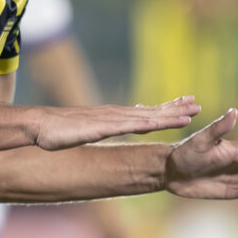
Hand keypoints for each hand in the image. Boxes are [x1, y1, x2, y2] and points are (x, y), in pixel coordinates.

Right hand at [34, 96, 199, 150]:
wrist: (39, 126)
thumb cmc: (56, 131)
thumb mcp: (84, 132)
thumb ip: (99, 131)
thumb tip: (108, 133)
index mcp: (112, 117)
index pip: (144, 112)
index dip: (164, 109)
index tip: (183, 107)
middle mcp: (115, 114)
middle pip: (151, 111)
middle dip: (175, 107)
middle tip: (197, 103)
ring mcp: (111, 119)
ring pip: (147, 117)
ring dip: (170, 114)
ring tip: (193, 112)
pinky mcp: (103, 126)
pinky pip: (131, 125)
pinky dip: (149, 123)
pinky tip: (162, 124)